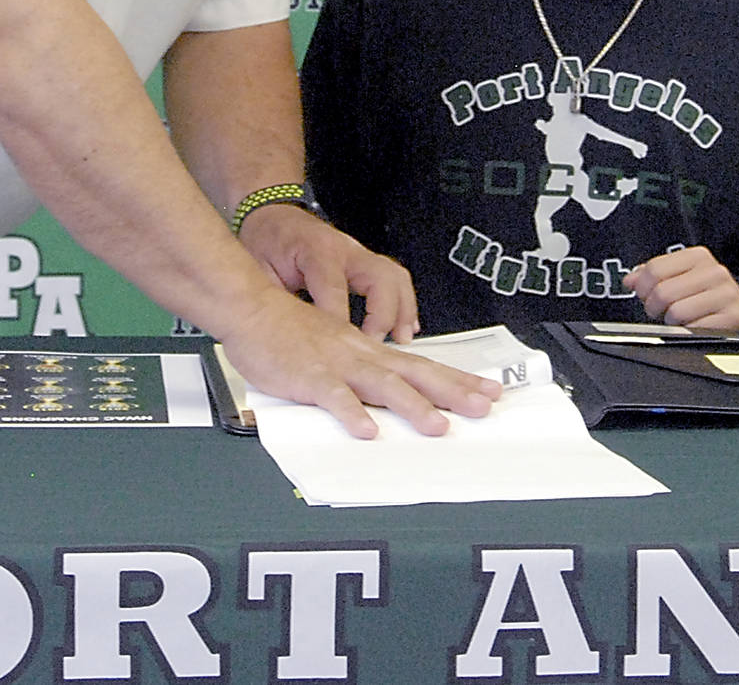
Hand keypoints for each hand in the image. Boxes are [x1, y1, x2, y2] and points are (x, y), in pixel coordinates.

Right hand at [217, 288, 500, 439]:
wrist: (251, 307)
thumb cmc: (288, 331)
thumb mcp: (334, 348)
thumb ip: (357, 374)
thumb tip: (381, 403)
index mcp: (367, 350)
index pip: (421, 365)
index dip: (456, 380)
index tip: (487, 391)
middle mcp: (360, 354)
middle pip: (414, 374)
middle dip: (452, 392)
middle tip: (484, 408)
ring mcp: (336, 364)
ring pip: (381, 385)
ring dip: (411, 406)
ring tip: (437, 427)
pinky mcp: (309, 376)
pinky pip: (333, 397)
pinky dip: (350, 412)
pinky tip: (366, 431)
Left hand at [236, 203, 419, 341]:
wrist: (273, 215)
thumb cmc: (267, 239)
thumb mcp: (260, 268)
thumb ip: (273, 298)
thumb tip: (281, 334)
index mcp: (315, 250)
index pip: (333, 288)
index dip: (338, 321)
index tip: (340, 347)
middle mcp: (343, 249)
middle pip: (379, 278)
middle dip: (382, 315)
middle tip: (373, 344)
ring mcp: (358, 254)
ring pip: (394, 277)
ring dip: (402, 310)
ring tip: (401, 338)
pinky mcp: (364, 262)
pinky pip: (394, 280)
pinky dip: (403, 304)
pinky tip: (405, 326)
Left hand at [623, 246, 738, 330]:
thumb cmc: (704, 293)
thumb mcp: (680, 276)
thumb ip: (652, 275)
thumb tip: (629, 280)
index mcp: (698, 257)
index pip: (655, 269)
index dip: (642, 287)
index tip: (643, 295)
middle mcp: (715, 272)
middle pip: (663, 292)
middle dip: (654, 307)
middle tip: (658, 311)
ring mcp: (726, 294)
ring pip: (677, 312)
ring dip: (671, 321)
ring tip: (677, 318)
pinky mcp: (733, 318)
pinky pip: (695, 329)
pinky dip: (688, 332)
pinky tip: (693, 326)